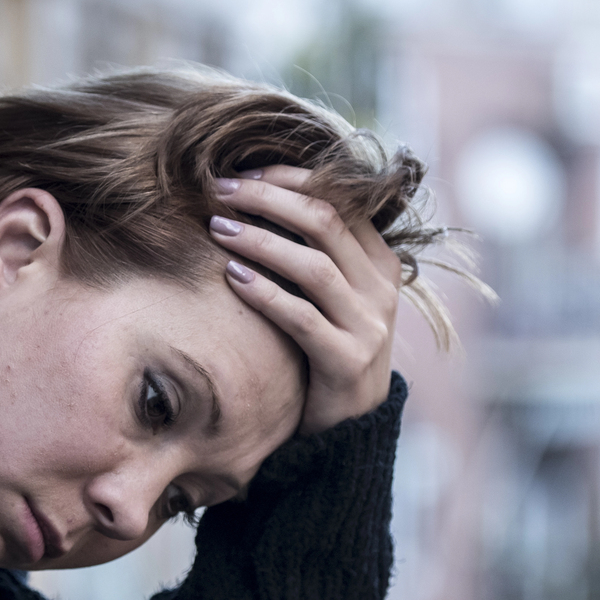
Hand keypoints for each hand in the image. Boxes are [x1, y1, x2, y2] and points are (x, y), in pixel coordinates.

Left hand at [210, 166, 401, 435]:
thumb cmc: (325, 348)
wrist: (351, 427)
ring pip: (314, 266)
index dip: (289, 178)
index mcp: (380, 260)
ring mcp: (369, 325)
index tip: (242, 171)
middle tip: (220, 191)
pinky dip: (265, 293)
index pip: (339, 199)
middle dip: (268, 198)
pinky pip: (302, 318)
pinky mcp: (347, 362)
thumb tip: (252, 196)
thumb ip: (311, 251)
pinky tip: (231, 276)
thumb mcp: (330, 295)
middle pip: (325, 221)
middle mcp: (381, 287)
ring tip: (217, 227)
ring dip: (260, 241)